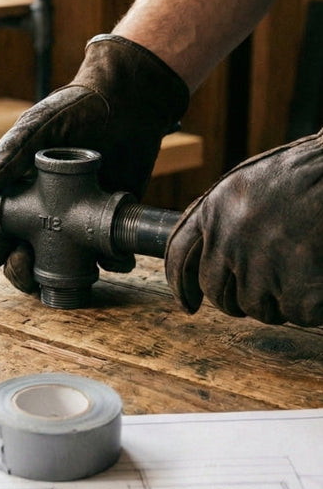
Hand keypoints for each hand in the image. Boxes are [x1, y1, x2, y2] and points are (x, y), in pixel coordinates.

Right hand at [0, 34, 189, 292]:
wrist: (127, 103)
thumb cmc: (73, 110)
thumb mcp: (37, 126)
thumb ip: (11, 154)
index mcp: (15, 193)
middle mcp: (41, 214)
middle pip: (17, 258)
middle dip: (17, 270)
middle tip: (25, 261)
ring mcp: (74, 222)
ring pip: (56, 268)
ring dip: (55, 278)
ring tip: (62, 270)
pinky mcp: (106, 225)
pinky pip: (105, 259)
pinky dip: (110, 264)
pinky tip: (111, 256)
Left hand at [165, 131, 322, 326]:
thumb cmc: (309, 174)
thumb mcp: (250, 182)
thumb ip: (226, 216)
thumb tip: (211, 252)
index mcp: (216, 210)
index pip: (179, 255)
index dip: (180, 285)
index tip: (188, 305)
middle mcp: (229, 238)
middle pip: (217, 292)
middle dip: (235, 301)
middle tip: (263, 295)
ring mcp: (261, 264)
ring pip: (256, 307)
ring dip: (277, 302)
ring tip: (302, 272)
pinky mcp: (296, 287)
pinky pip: (296, 313)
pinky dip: (312, 305)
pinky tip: (322, 279)